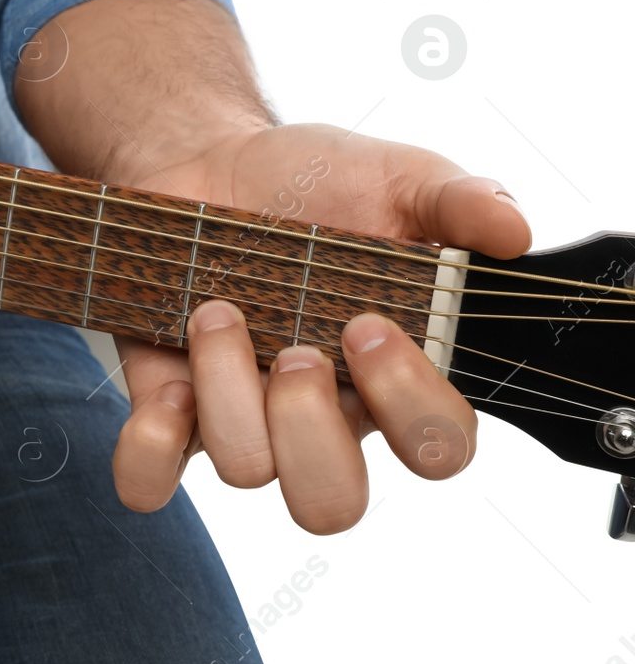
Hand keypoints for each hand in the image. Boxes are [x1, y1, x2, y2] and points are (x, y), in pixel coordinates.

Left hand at [110, 122, 532, 533]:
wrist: (209, 160)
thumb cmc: (312, 182)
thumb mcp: (397, 177)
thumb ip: (461, 201)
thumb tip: (513, 232)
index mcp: (391, 377)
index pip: (436, 450)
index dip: (409, 407)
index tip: (369, 326)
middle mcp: (320, 415)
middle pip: (331, 503)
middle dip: (310, 431)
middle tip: (298, 348)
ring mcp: (240, 417)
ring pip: (244, 470)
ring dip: (226, 388)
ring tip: (216, 308)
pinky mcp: (166, 406)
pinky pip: (151, 477)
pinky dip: (150, 446)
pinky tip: (165, 383)